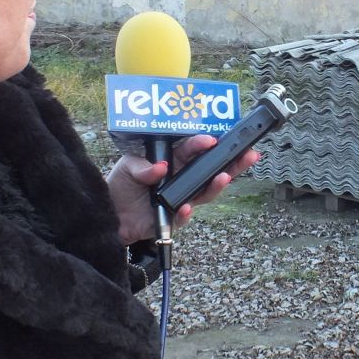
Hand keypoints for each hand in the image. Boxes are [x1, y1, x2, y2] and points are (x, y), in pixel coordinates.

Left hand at [107, 134, 259, 245]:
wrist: (110, 214)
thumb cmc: (121, 186)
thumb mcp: (127, 167)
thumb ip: (142, 166)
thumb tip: (161, 167)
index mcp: (173, 160)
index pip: (193, 149)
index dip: (203, 144)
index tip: (212, 140)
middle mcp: (182, 178)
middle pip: (211, 170)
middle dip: (232, 162)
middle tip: (248, 154)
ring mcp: (181, 198)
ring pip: (206, 192)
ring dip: (217, 185)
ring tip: (224, 177)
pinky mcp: (174, 218)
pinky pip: (184, 216)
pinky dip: (187, 212)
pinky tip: (188, 207)